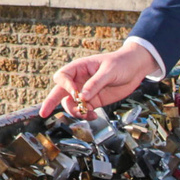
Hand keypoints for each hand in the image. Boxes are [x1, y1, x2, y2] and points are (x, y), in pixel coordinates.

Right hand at [40, 44, 158, 116]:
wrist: (135, 68)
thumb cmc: (121, 63)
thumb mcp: (109, 71)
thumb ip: (95, 83)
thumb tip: (83, 97)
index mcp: (79, 68)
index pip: (62, 77)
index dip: (65, 86)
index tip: (76, 93)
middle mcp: (79, 80)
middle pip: (60, 92)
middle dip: (51, 102)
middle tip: (44, 113)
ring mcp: (85, 92)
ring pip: (71, 104)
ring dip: (75, 112)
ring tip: (87, 114)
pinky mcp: (94, 101)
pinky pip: (84, 111)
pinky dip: (86, 116)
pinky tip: (94, 115)